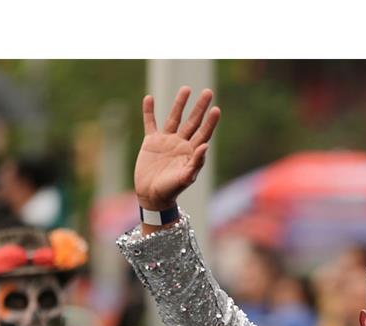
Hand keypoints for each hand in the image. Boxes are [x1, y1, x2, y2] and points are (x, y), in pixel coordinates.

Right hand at [135, 87, 220, 211]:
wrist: (152, 196)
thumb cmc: (171, 190)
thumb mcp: (185, 178)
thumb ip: (195, 163)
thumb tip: (205, 146)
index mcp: (192, 152)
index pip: (204, 133)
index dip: (210, 122)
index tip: (216, 109)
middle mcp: (181, 144)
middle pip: (193, 122)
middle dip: (200, 107)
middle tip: (208, 92)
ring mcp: (166, 141)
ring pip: (174, 118)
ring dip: (180, 104)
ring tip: (186, 89)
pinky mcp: (151, 142)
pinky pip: (150, 123)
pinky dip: (149, 111)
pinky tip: (149, 98)